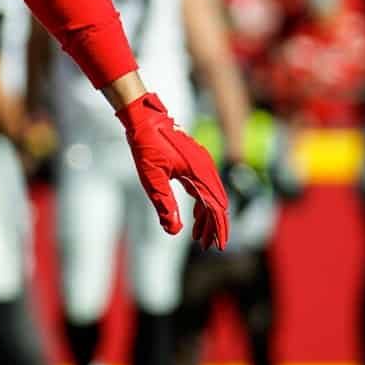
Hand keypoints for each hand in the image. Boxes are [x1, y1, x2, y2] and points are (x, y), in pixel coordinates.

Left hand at [116, 93, 230, 249]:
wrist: (145, 117)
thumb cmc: (146, 144)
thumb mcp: (151, 178)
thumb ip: (165, 204)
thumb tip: (174, 231)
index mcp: (199, 172)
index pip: (215, 207)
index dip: (218, 228)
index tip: (219, 246)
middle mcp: (206, 168)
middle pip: (217, 204)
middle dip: (215, 227)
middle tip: (209, 246)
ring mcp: (203, 164)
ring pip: (212, 196)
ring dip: (208, 217)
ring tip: (200, 238)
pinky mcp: (196, 162)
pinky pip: (205, 187)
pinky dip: (203, 205)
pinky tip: (196, 217)